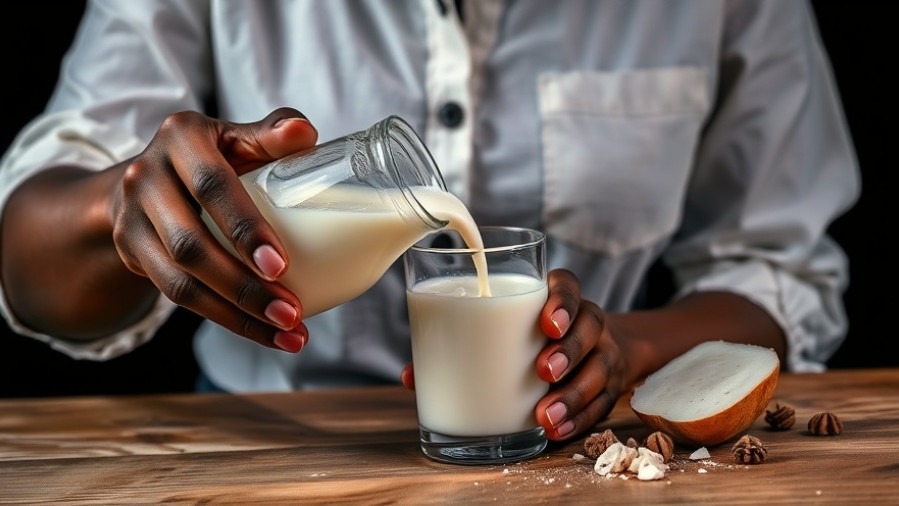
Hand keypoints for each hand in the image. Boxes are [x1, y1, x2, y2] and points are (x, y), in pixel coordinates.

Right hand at [111, 107, 317, 351]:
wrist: (152, 176)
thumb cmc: (217, 155)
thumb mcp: (240, 137)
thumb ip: (272, 134)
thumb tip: (303, 134)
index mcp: (181, 137)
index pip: (213, 188)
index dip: (246, 230)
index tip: (281, 266)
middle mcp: (145, 174)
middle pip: (191, 245)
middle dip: (243, 286)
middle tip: (291, 312)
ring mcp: (131, 217)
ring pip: (180, 282)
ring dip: (236, 315)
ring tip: (287, 332)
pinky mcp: (130, 252)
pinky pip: (176, 296)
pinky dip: (223, 319)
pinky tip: (264, 333)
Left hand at [399, 268, 632, 441]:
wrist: (594, 347)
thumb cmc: (529, 334)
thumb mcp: (503, 327)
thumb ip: (463, 342)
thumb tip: (410, 375)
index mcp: (558, 298)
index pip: (567, 286)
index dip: (561, 301)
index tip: (546, 323)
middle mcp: (587, 320)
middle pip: (589, 325)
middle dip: (568, 350)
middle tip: (542, 371)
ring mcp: (603, 352)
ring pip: (601, 367)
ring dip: (574, 394)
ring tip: (545, 416)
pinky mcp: (609, 385)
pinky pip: (603, 402)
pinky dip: (581, 418)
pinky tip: (558, 431)